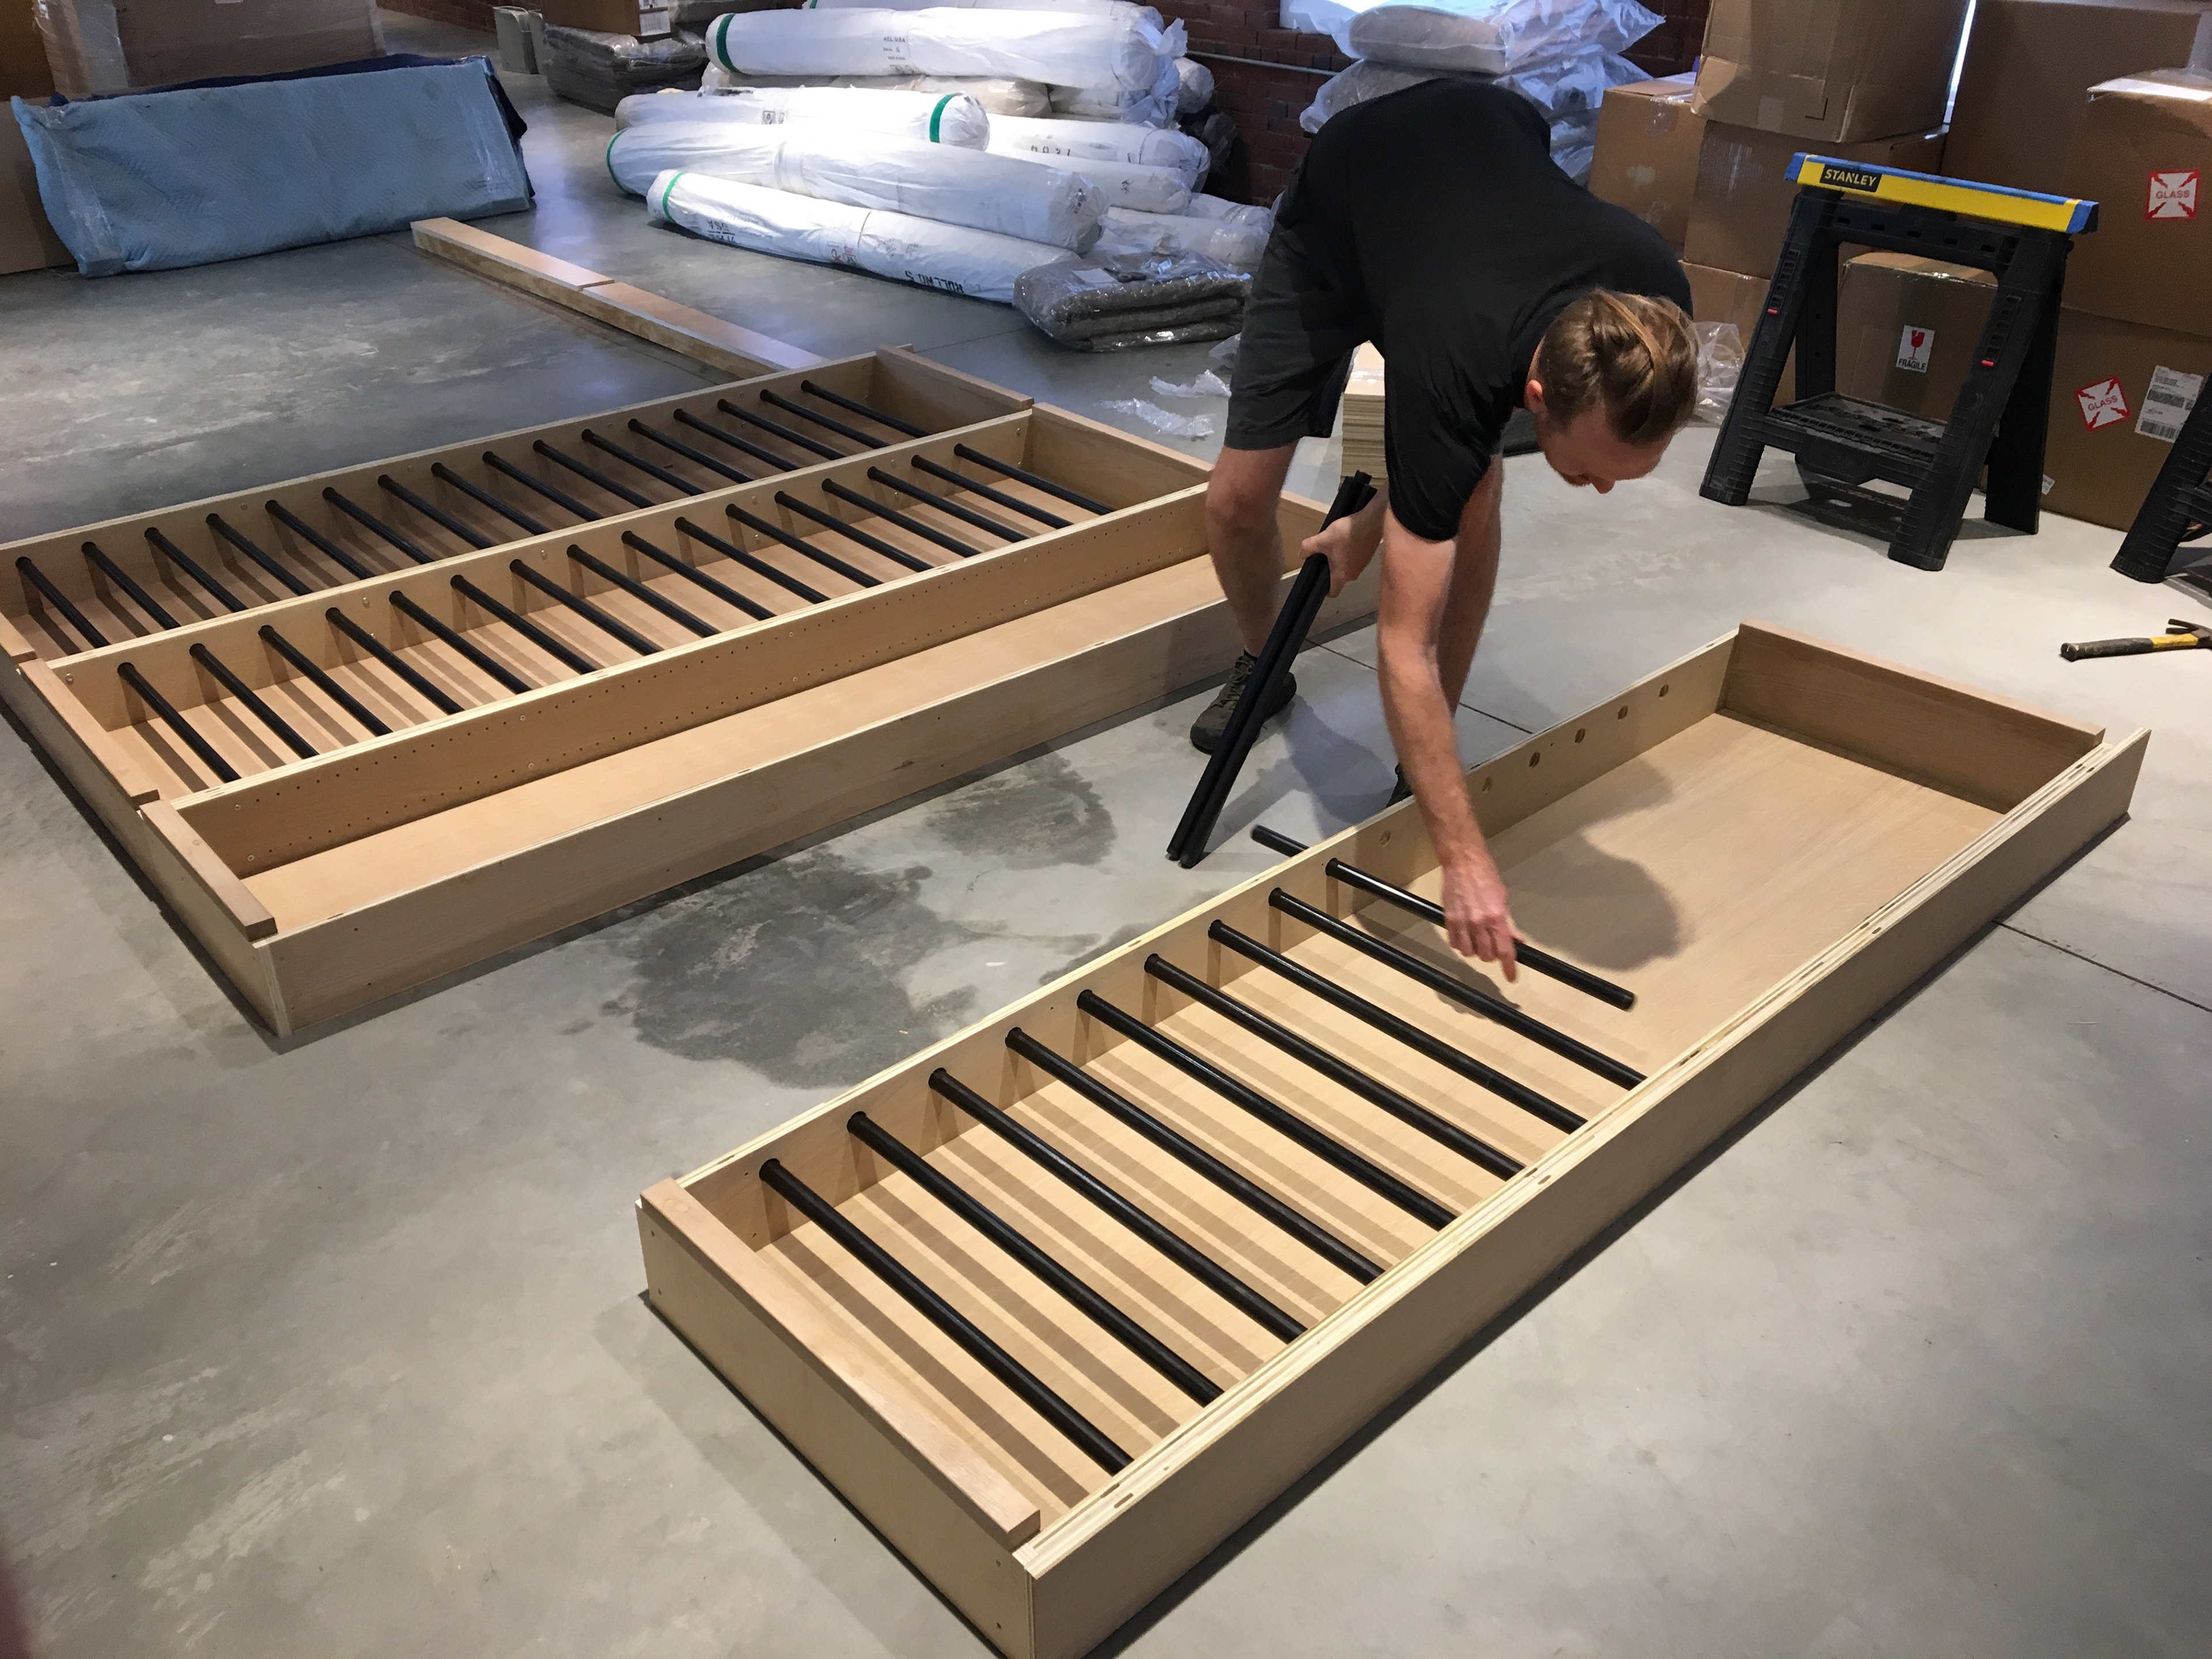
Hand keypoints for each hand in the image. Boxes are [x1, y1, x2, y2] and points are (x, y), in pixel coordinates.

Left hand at [1302, 506, 1383, 596]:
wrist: (1372, 520)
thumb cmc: (1349, 533)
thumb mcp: (1323, 539)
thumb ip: (1308, 548)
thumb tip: (1302, 553)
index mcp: (1342, 575)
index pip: (1333, 593)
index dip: (1324, 590)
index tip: (1318, 581)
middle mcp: (1354, 574)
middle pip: (1339, 578)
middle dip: (1330, 569)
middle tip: (1323, 556)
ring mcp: (1363, 565)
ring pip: (1348, 567)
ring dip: (1341, 559)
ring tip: (1335, 545)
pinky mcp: (1368, 555)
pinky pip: (1356, 558)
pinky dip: (1350, 552)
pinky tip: (1347, 539)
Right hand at [1439, 845, 1519, 980]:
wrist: (1463, 862)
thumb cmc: (1486, 876)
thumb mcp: (1502, 899)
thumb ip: (1508, 923)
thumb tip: (1517, 940)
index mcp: (1497, 917)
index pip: (1504, 950)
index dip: (1509, 967)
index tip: (1511, 977)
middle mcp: (1480, 922)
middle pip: (1486, 955)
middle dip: (1491, 954)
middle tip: (1492, 945)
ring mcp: (1462, 922)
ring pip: (1469, 952)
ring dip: (1475, 950)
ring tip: (1477, 940)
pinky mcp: (1449, 919)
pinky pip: (1455, 943)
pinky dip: (1461, 944)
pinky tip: (1465, 935)